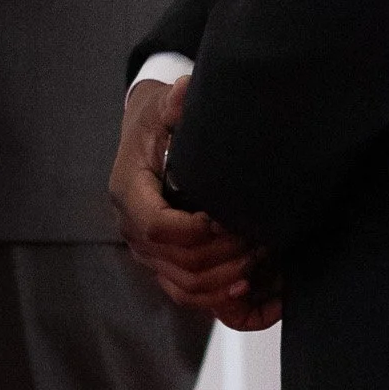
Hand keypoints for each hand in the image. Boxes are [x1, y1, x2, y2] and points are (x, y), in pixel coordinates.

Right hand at [111, 78, 278, 325]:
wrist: (145, 137)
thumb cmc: (158, 122)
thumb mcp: (163, 106)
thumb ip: (175, 102)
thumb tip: (185, 91)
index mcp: (128, 191)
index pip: (156, 226)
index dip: (192, 230)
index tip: (226, 218)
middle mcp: (131, 228)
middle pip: (175, 262)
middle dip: (221, 256)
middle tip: (260, 242)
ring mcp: (145, 251)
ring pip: (183, 285)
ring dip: (224, 280)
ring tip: (260, 262)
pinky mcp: (161, 263)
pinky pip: (186, 292)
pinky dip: (218, 297)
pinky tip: (248, 288)